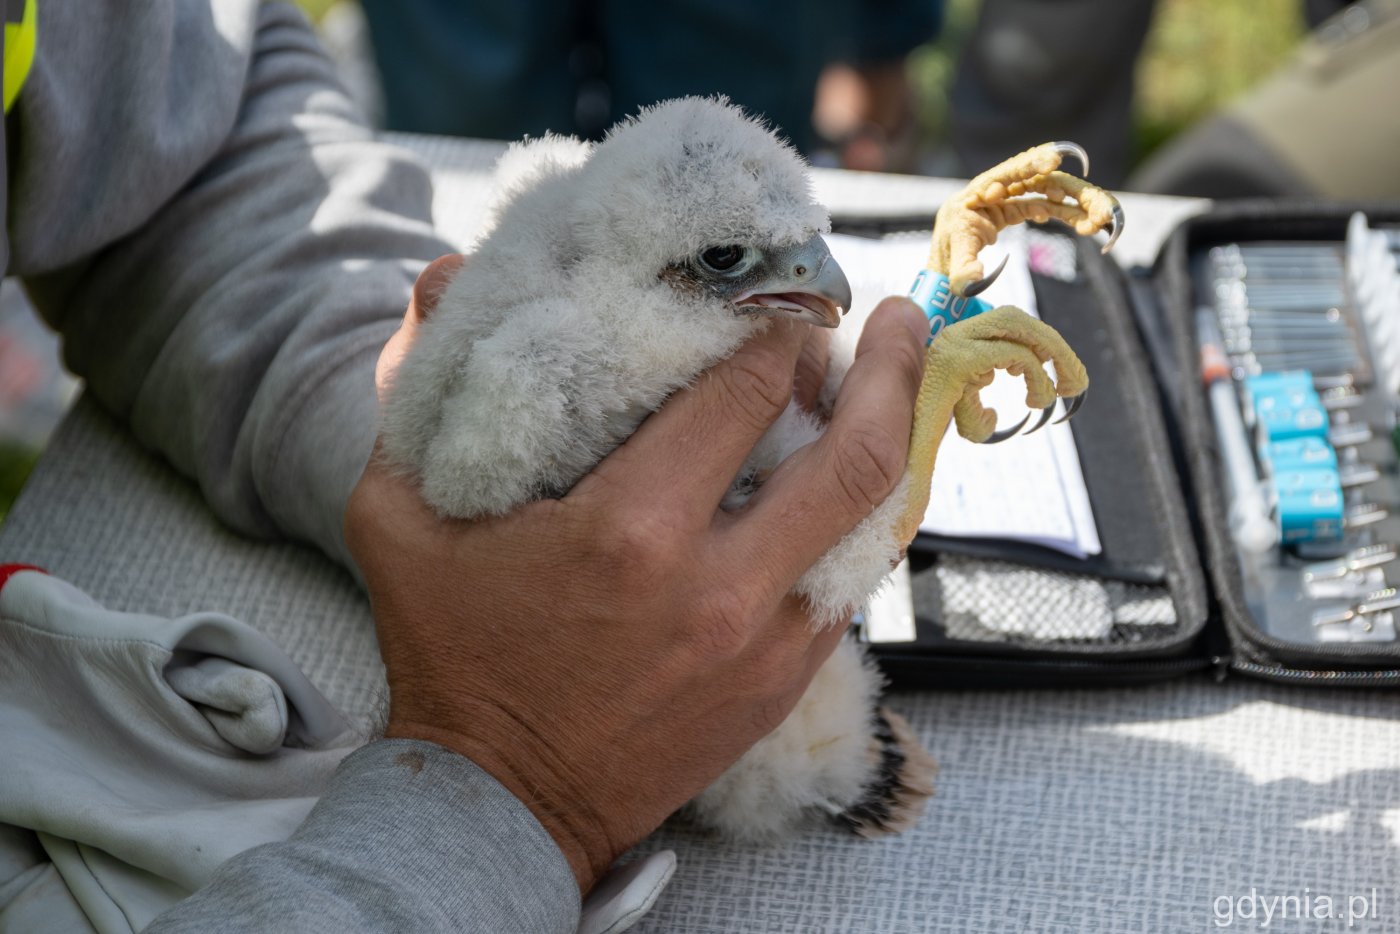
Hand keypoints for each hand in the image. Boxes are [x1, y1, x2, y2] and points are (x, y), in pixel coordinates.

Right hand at [346, 254, 927, 891]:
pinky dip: (861, 518)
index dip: (775, 329)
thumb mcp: (396, 519)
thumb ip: (412, 387)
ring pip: (873, 522)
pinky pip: (850, 582)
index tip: (781, 292)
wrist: (501, 805)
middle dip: (886, 369)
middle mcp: (717, 585)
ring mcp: (763, 643)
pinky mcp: (781, 683)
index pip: (743, 394)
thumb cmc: (449, 655)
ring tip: (896, 381)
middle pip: (852, 455)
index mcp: (629, 530)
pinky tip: (856, 477)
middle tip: (897, 316)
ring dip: (891, 440)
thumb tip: (444, 276)